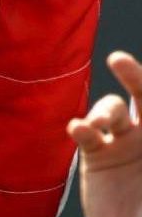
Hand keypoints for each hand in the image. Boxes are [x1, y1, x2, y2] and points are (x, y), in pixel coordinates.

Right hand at [68, 51, 141, 216]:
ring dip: (102, 111)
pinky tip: (79, 129)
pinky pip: (87, 137)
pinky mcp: (96, 156)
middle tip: (118, 60)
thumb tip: (111, 126)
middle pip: (141, 94)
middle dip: (132, 74)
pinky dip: (81, 129)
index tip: (127, 65)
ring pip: (110, 111)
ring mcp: (121, 142)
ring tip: (97, 124)